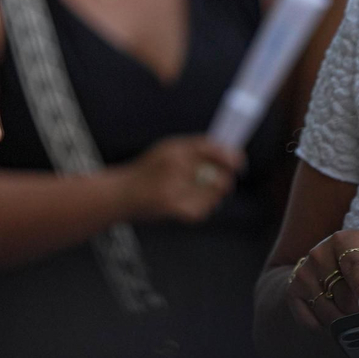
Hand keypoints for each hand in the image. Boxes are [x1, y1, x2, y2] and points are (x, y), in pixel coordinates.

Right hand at [119, 136, 243, 223]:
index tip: (238, 162)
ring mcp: (175, 188)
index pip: (213, 148)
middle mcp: (175, 165)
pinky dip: (200, 208)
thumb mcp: (165, 150)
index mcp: (174, 148)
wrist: (120, 195)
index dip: (231, 156)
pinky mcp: (174, 207)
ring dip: (213, 195)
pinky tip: (188, 203)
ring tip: (199, 193)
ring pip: (214, 194)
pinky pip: (203, 209)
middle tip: (224, 181)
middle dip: (225, 179)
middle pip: (219, 175)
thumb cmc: (145, 172)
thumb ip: (192, 150)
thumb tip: (226, 153)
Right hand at [284, 230, 358, 330]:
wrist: (328, 261)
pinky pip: (311, 322)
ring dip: (347, 321)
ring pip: (328, 313)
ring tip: (356, 311)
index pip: (354, 266)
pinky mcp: (292, 293)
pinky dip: (327, 328)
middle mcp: (318, 255)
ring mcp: (303, 275)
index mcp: (343, 241)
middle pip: (343, 295)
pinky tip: (336, 315)